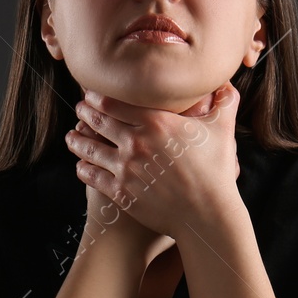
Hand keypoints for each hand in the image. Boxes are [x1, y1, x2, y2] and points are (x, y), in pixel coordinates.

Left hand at [66, 81, 241, 240]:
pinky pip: (94, 177)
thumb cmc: (216, 172)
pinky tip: (80, 166)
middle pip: (99, 122)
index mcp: (157, 122)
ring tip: (71, 137)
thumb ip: (224, 101)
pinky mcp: (121, 193)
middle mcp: (136, 143)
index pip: (116, 103)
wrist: (207, 214)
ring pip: (91, 149)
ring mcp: (126, 169)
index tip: (91, 95)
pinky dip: (83, 169)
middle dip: (85, 114)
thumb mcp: (223, 131)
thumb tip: (226, 82)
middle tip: (79, 110)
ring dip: (77, 141)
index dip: (99, 97)